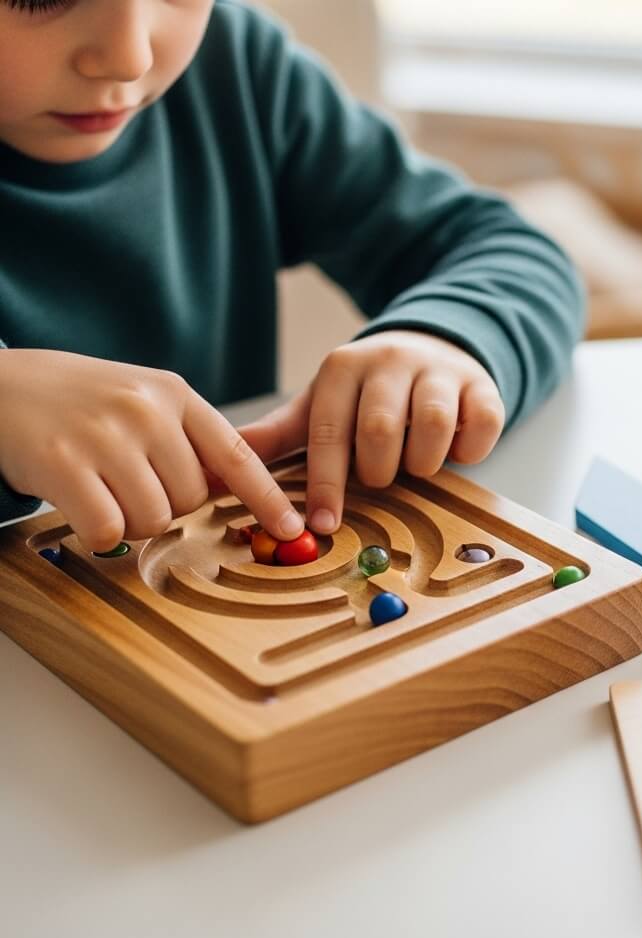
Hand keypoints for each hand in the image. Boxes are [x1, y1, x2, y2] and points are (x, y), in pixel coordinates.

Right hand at [0, 349, 303, 550]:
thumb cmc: (82, 402)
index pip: (237, 454)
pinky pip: (109, 529)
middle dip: (167, 505)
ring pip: (154, 519)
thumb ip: (189, 438)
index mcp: (174, 395)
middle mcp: (145, 411)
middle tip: (128, 480)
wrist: (0, 385)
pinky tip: (80, 502)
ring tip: (102, 486)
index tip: (293, 527)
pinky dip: (98, 530)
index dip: (268, 497)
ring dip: (131, 520)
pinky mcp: (63, 464)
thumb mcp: (144, 400)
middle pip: (192, 499)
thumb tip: (235, 490)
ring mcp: (104, 436)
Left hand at [238, 331, 505, 531]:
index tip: (322, 525)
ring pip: (434, 425)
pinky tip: (456, 450)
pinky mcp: (483, 385)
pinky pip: (482, 425)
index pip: (330, 432)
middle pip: (382, 429)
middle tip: (381, 476)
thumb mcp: (321, 407)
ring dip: (425, 462)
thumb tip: (218, 469)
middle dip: (379, 470)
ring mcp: (441, 370)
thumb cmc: (367, 394)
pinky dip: (469, 450)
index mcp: (344, 368)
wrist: (431, 350)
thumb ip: (278, 437)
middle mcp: (391, 360)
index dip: (325, 484)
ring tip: (417, 464)